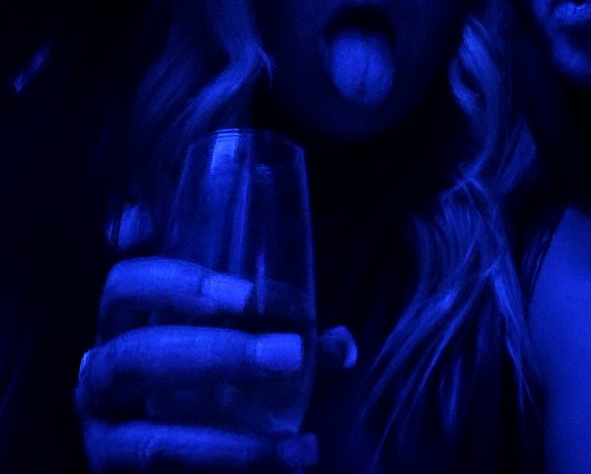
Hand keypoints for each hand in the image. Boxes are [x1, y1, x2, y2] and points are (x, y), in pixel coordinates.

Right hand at [76, 257, 355, 471]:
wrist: (186, 459)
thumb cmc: (209, 386)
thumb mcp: (243, 352)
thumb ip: (285, 342)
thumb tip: (341, 344)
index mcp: (123, 325)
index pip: (126, 284)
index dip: (179, 283)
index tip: (248, 295)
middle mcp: (100, 380)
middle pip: (135, 357)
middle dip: (215, 356)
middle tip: (291, 353)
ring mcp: (105, 442)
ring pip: (153, 445)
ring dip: (232, 447)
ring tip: (301, 446)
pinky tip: (287, 466)